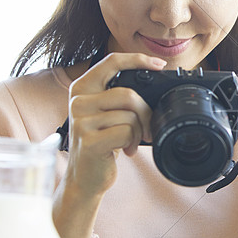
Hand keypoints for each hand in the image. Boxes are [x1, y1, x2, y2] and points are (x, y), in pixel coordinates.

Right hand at [54, 52, 165, 237]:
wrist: (85, 178)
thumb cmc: (101, 143)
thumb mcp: (106, 114)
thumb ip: (120, 97)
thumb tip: (156, 83)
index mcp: (82, 88)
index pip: (111, 61)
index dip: (137, 59)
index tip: (159, 65)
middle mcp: (78, 101)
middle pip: (128, 94)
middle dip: (146, 113)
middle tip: (148, 128)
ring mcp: (81, 121)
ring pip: (129, 115)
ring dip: (139, 131)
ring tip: (131, 141)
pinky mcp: (88, 140)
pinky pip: (126, 132)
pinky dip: (133, 142)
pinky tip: (125, 150)